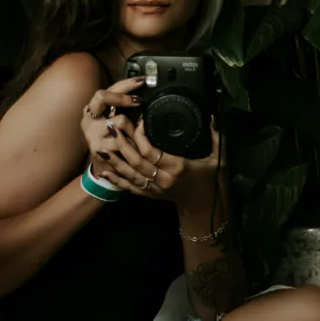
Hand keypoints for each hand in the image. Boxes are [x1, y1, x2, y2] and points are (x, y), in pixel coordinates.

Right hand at [81, 76, 144, 177]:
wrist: (105, 170)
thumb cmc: (114, 144)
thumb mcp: (117, 123)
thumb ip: (124, 110)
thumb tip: (144, 92)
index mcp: (93, 110)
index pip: (107, 90)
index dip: (125, 84)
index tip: (142, 81)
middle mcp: (88, 120)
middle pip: (102, 96)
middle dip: (123, 97)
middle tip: (139, 101)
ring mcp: (91, 134)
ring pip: (119, 120)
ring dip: (133, 128)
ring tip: (137, 137)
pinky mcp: (98, 149)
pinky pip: (123, 140)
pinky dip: (133, 144)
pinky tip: (135, 148)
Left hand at [99, 117, 224, 208]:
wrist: (202, 204)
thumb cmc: (208, 179)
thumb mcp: (217, 158)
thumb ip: (217, 137)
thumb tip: (214, 116)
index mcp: (177, 167)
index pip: (152, 151)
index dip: (141, 136)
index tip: (137, 121)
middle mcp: (163, 179)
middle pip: (137, 161)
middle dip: (122, 144)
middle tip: (112, 127)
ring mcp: (155, 188)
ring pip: (130, 174)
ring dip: (115, 161)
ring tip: (102, 148)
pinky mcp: (150, 194)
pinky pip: (130, 187)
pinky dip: (116, 180)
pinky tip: (104, 171)